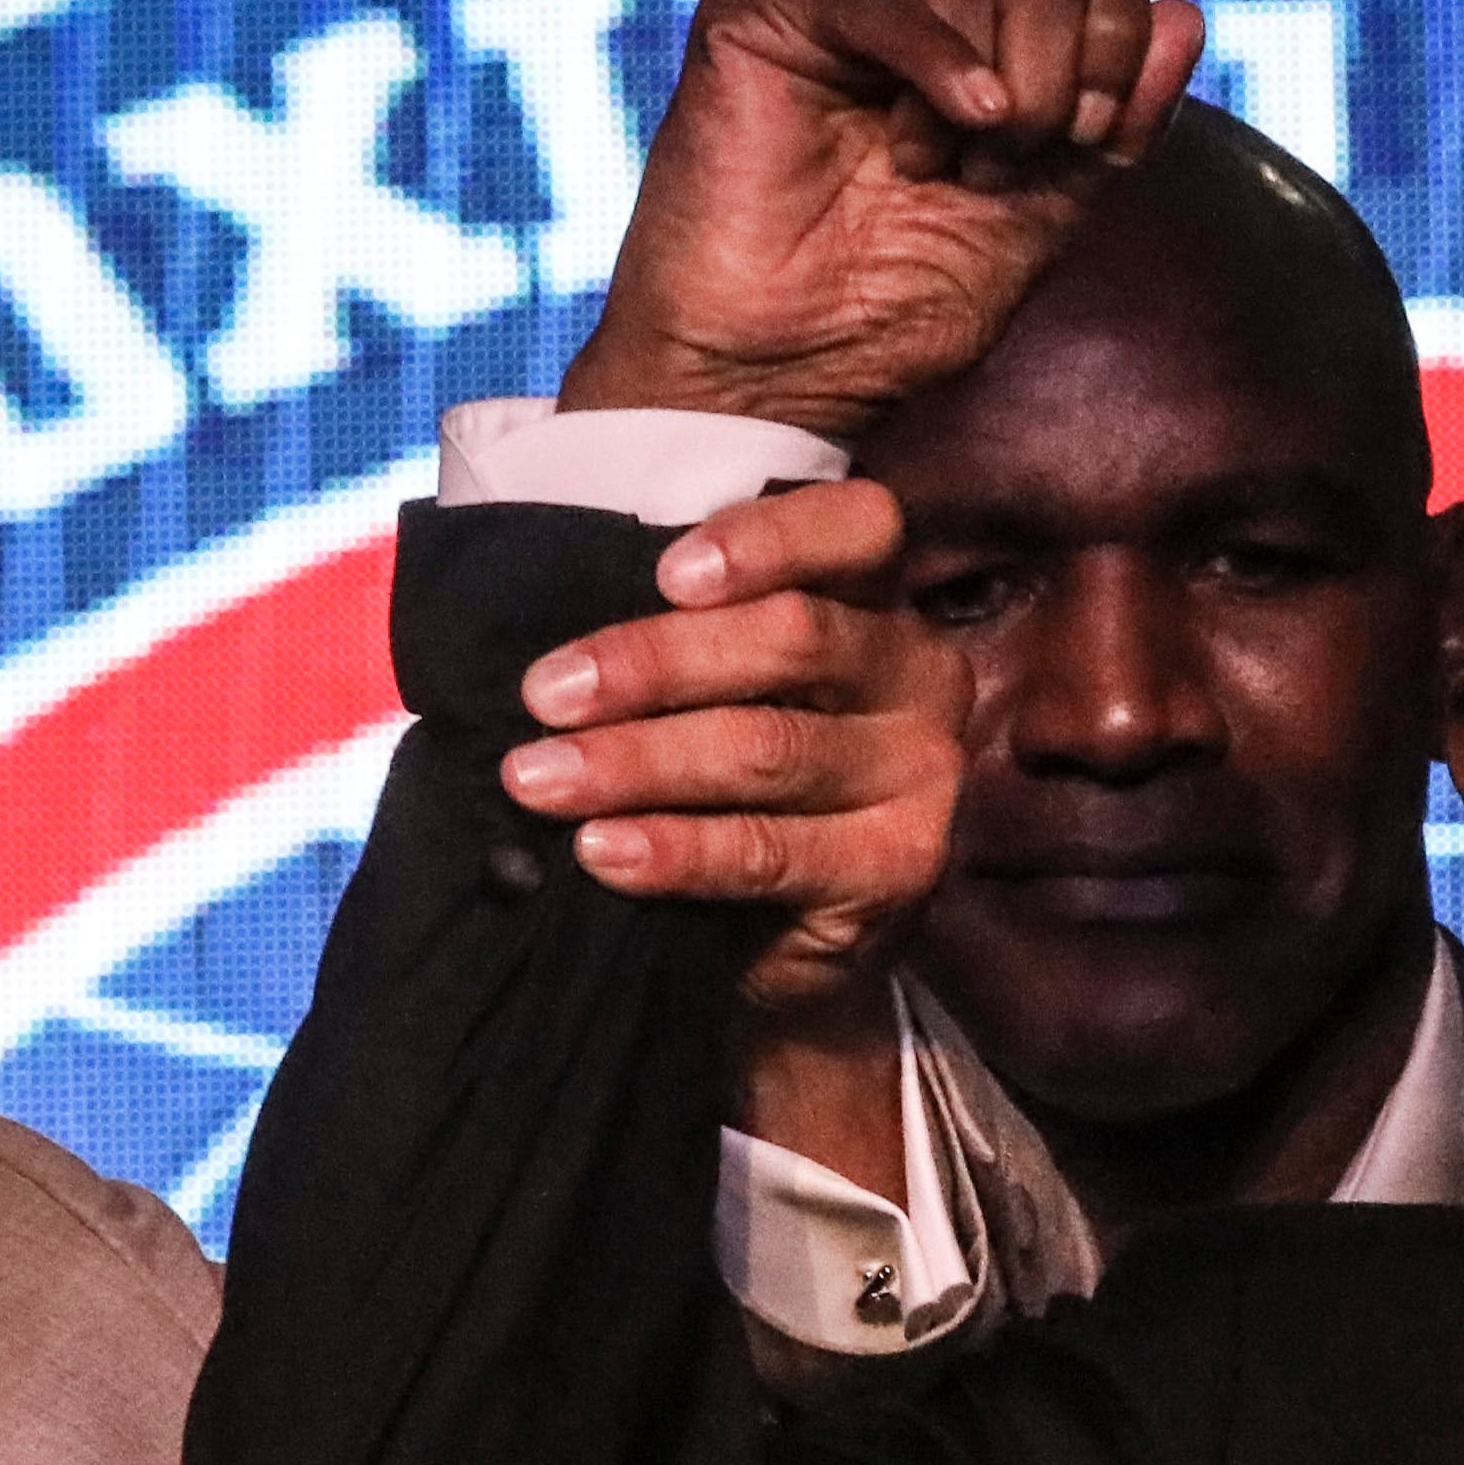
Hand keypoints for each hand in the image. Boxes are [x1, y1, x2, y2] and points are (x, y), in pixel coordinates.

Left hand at [498, 480, 963, 1050]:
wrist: (784, 937)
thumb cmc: (729, 776)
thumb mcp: (713, 685)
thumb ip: (676, 635)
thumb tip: (556, 644)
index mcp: (877, 597)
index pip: (856, 527)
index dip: (768, 538)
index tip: (665, 574)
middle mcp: (919, 672)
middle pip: (796, 637)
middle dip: (654, 663)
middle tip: (545, 696)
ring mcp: (922, 773)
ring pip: (769, 748)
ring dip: (638, 762)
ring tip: (541, 779)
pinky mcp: (900, 866)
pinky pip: (771, 851)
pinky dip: (677, 851)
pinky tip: (603, 851)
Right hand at [558, 0, 1206, 436]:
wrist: (772, 378)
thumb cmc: (890, 314)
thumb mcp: (1043, 220)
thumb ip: (1116, 127)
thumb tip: (1187, 13)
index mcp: (990, 39)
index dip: (1119, 34)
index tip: (1093, 139)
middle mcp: (919, 2)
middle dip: (1061, 67)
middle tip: (1009, 163)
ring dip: (989, 82)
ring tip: (938, 171)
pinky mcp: (763, 7)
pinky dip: (936, 56)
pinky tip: (958, 124)